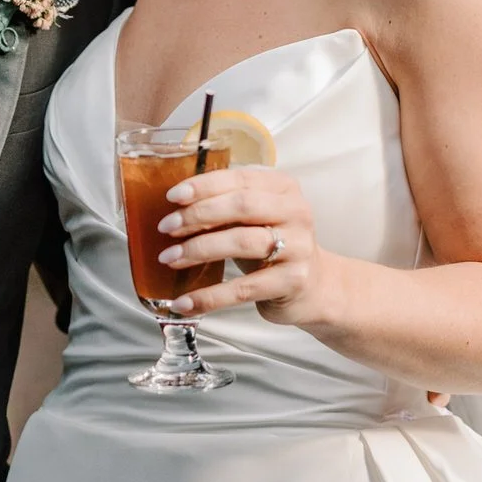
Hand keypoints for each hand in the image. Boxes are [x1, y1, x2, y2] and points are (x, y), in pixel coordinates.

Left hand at [156, 167, 321, 324]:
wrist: (315, 286)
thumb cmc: (274, 245)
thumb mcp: (256, 218)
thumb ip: (226, 205)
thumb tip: (174, 207)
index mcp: (283, 188)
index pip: (239, 179)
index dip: (204, 186)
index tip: (172, 197)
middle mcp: (296, 212)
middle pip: (241, 206)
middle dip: (197, 215)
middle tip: (166, 227)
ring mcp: (298, 247)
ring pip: (241, 242)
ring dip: (198, 250)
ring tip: (169, 259)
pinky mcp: (293, 281)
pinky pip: (243, 288)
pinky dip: (210, 296)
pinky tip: (185, 302)